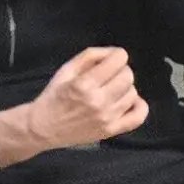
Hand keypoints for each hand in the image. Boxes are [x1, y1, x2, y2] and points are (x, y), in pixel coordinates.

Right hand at [23, 45, 149, 152]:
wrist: (44, 127)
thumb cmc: (54, 97)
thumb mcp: (66, 69)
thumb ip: (91, 56)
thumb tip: (113, 52)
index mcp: (85, 84)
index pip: (118, 60)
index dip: (117, 56)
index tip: (112, 59)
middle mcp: (98, 101)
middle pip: (128, 76)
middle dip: (120, 71)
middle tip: (109, 75)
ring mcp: (107, 117)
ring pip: (133, 93)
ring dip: (125, 88)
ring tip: (112, 90)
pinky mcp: (111, 130)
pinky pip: (138, 117)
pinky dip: (139, 106)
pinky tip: (130, 102)